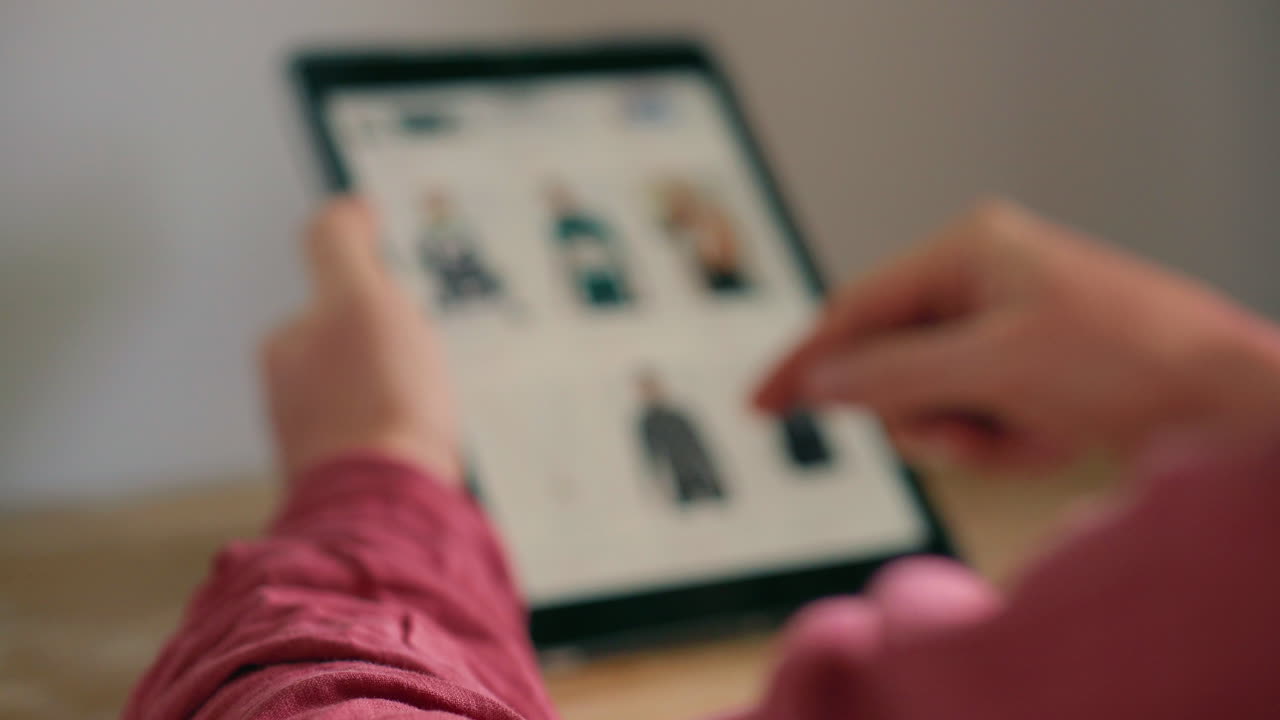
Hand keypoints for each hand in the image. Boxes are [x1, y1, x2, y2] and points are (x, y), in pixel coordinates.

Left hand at [260, 197, 459, 481]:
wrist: (392, 506)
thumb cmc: (377, 401)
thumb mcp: (361, 297)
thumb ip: (342, 243)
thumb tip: (344, 205)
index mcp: (286, 347)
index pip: (337, 297)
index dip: (383, 295)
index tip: (413, 306)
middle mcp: (290, 397)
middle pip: (357, 347)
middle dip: (395, 347)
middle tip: (430, 356)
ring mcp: (320, 445)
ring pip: (373, 396)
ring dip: (406, 393)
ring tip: (434, 403)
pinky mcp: (353, 483)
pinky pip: (387, 439)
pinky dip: (410, 433)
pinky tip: (431, 439)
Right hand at [755, 199, 1279, 470]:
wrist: (1227, 404)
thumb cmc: (1131, 359)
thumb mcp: (996, 367)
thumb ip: (893, 375)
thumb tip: (818, 383)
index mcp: (968, 250)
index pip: (856, 307)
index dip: (805, 360)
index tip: (759, 404)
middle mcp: (978, 283)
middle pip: (890, 364)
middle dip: (924, 411)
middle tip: (966, 431)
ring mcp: (1001, 330)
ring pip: (928, 401)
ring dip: (968, 435)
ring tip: (1027, 435)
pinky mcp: (1023, 374)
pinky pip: (971, 420)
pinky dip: (1001, 445)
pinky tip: (1050, 439)